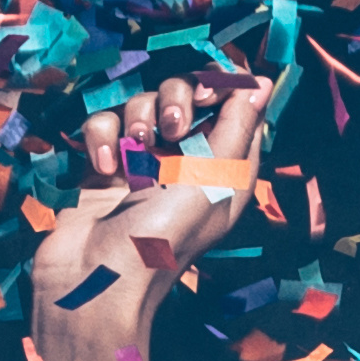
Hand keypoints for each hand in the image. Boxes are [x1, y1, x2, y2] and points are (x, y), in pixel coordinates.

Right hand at [33, 73, 273, 360]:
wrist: (96, 279)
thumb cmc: (166, 236)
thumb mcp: (214, 180)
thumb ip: (238, 126)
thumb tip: (263, 81)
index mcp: (225, 166)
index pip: (232, 103)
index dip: (219, 86)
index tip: (206, 94)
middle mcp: (188, 160)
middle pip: (184, 93)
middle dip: (174, 99)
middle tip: (170, 130)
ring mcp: (143, 161)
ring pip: (141, 103)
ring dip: (136, 118)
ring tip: (133, 152)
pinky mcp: (105, 163)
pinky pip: (104, 123)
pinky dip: (102, 136)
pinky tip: (102, 167)